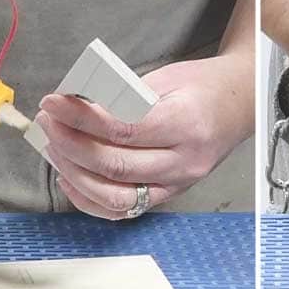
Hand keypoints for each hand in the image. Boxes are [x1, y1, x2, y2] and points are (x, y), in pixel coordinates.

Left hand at [35, 53, 252, 218]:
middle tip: (48, 123)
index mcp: (185, 124)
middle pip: (115, 166)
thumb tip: (74, 105)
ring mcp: (177, 184)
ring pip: (115, 197)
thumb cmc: (203, 86)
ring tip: (55, 149)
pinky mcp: (168, 195)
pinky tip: (71, 177)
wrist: (240, 105)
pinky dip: (90, 199)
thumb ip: (122, 95)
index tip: (54, 103)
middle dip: (71, 145)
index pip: (123, 130)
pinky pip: (123, 210)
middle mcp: (183, 161)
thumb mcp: (165, 78)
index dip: (81, 119)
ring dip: (76, 175)